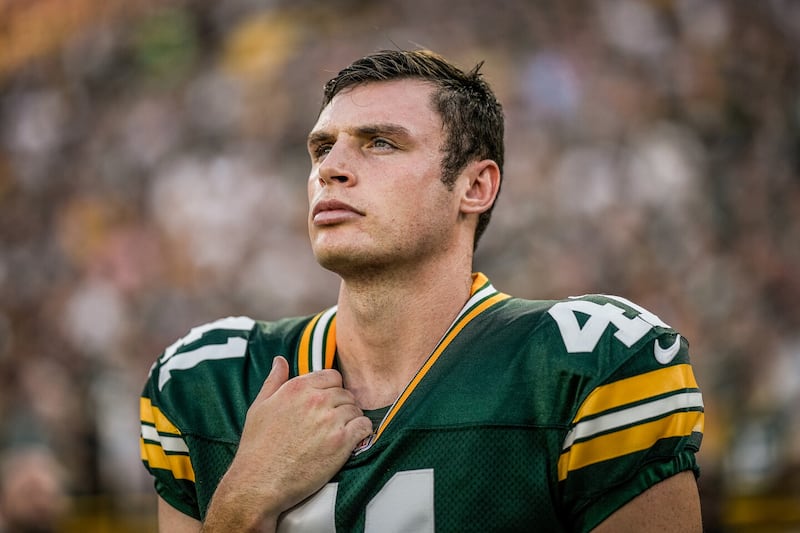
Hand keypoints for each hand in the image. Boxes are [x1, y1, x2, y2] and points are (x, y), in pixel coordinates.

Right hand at [201, 356, 372, 531]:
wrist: (258, 483)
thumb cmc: (257, 447)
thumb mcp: (259, 407)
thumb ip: (274, 381)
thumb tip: (280, 360)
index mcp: (297, 388)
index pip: (332, 376)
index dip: (332, 389)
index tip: (328, 404)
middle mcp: (316, 400)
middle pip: (345, 393)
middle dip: (342, 406)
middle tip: (334, 423)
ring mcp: (330, 420)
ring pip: (356, 410)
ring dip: (352, 420)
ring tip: (340, 434)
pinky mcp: (341, 442)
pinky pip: (364, 427)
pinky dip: (362, 432)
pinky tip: (352, 440)